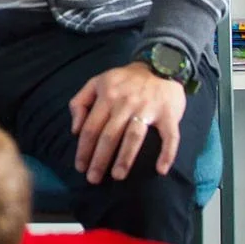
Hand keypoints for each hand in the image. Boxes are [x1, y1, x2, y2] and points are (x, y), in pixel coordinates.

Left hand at [69, 62, 186, 182]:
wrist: (161, 64)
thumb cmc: (125, 79)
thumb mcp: (97, 82)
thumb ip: (80, 102)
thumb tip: (74, 129)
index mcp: (107, 96)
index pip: (91, 127)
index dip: (84, 149)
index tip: (80, 167)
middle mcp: (125, 103)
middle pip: (109, 135)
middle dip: (99, 159)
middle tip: (93, 179)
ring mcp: (148, 109)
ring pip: (134, 137)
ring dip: (125, 158)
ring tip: (117, 176)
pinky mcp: (169, 114)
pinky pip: (169, 137)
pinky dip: (167, 153)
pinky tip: (161, 170)